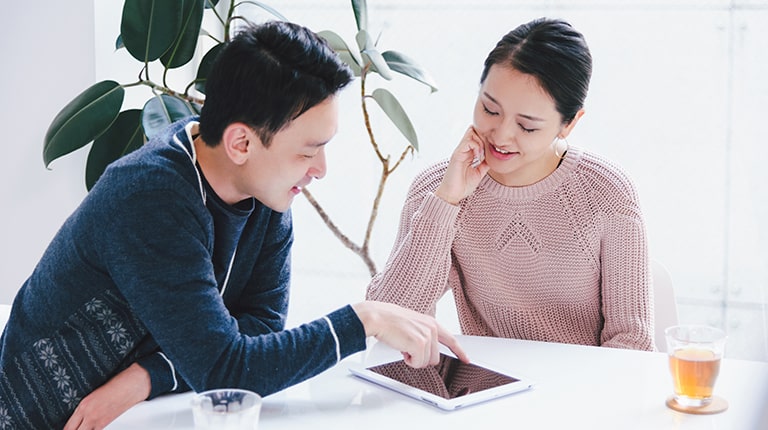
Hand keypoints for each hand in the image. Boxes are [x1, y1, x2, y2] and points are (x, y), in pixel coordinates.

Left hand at [64, 362, 150, 429]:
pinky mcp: (108, 423)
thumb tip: (81, 418)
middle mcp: (88, 414)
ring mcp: (98, 420)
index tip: (69, 429)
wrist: (134, 382)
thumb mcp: (97, 393)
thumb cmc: (119, 384)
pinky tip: (96, 427)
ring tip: (87, 428)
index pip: (68, 427)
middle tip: (78, 429)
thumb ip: (87, 407)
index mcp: (83, 405)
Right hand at [352, 301, 468, 367]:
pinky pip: (417, 363)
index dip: (459, 351)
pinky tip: (401, 349)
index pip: (450, 339)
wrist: (377, 317)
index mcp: (431, 323)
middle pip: (435, 358)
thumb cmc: (388, 320)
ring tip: (403, 346)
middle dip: (420, 358)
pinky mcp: (419, 344)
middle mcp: (431, 328)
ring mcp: (426, 336)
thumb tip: (423, 351)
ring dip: (413, 359)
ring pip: (426, 362)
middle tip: (407, 349)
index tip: (466, 359)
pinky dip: (408, 361)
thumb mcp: (411, 325)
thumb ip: (422, 335)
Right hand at [434, 126, 490, 204]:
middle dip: (484, 137)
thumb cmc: (463, 186)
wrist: (452, 195)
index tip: (491, 151)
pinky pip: (468, 142)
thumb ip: (485, 164)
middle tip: (487, 151)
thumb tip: (493, 157)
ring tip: (482, 156)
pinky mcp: (457, 154)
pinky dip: (477, 147)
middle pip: (474, 130)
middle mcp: (462, 150)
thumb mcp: (479, 173)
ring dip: (481, 142)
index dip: (485, 139)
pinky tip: (479, 158)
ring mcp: (459, 151)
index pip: (476, 136)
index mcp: (467, 153)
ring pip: (471, 133)